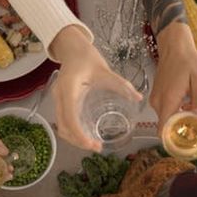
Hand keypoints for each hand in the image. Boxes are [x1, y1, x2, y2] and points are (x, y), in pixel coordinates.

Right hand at [50, 26, 141, 151]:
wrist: (72, 49)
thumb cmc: (87, 58)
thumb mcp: (106, 71)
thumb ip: (122, 85)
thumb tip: (139, 98)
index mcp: (69, 89)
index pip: (70, 118)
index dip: (79, 135)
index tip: (93, 144)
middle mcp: (59, 96)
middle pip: (64, 127)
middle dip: (78, 141)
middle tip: (97, 147)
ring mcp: (57, 100)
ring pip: (61, 127)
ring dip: (74, 139)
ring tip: (92, 144)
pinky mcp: (60, 102)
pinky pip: (63, 122)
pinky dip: (72, 132)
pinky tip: (86, 135)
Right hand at [151, 22, 196, 131]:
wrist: (174, 45)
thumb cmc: (188, 60)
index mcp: (168, 101)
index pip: (164, 131)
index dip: (175, 138)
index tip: (190, 134)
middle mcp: (158, 103)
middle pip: (168, 125)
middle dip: (185, 123)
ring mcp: (156, 99)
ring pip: (168, 117)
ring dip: (184, 114)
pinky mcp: (157, 96)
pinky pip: (167, 109)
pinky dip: (179, 108)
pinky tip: (189, 97)